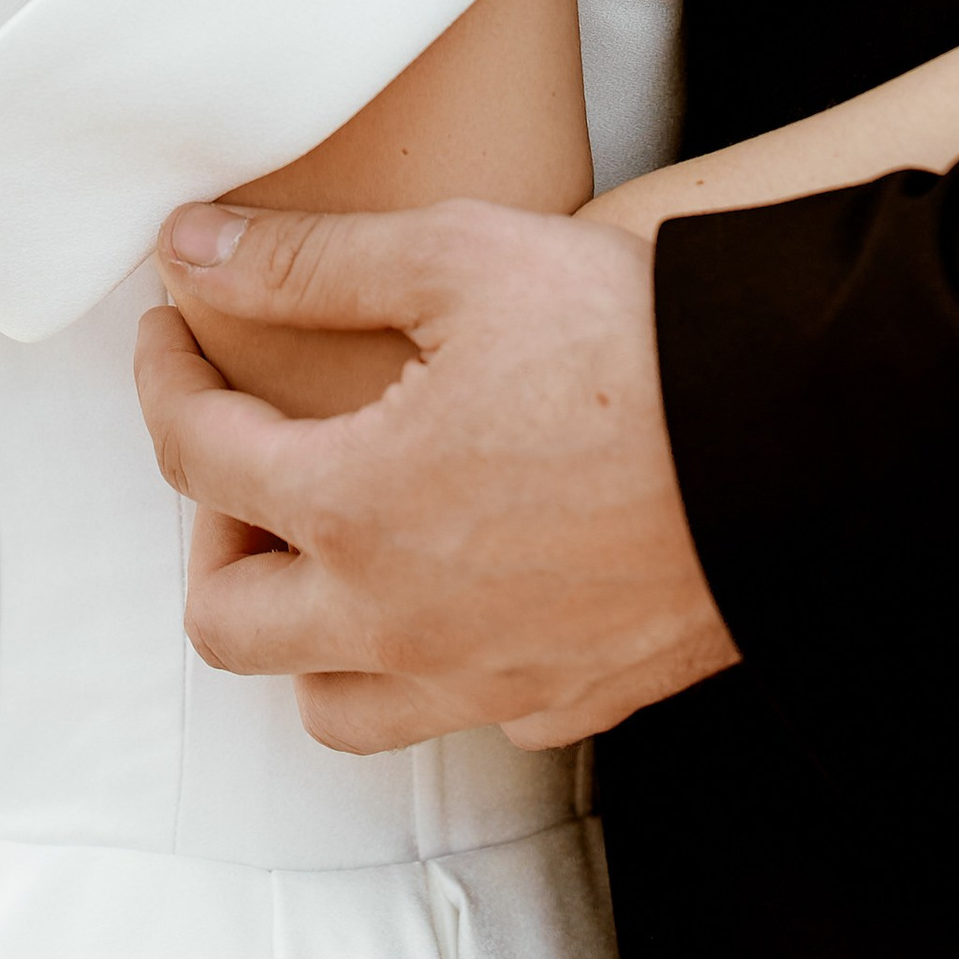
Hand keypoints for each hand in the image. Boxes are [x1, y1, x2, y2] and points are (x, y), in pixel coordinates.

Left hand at [136, 198, 736, 753]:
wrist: (793, 438)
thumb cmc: (627, 341)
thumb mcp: (454, 256)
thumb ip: (305, 262)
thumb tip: (189, 247)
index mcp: (354, 504)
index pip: (194, 455)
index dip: (165, 377)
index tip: (173, 327)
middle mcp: (399, 617)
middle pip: (228, 622)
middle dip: (206, 531)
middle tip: (242, 453)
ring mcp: (481, 673)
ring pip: (329, 702)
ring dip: (301, 624)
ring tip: (330, 532)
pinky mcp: (562, 696)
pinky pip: (450, 710)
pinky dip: (420, 658)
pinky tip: (450, 581)